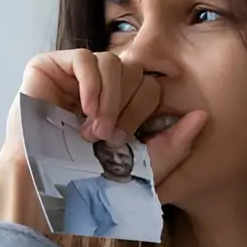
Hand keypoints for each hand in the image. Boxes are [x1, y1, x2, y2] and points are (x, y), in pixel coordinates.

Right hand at [0, 49, 206, 230]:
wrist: (44, 189)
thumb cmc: (86, 182)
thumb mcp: (142, 168)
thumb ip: (174, 144)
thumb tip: (203, 116)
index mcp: (120, 104)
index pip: (150, 86)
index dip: (143, 112)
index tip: (123, 143)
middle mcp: (98, 86)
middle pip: (135, 70)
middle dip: (127, 107)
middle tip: (107, 138)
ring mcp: (72, 75)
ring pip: (113, 61)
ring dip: (110, 99)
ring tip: (94, 131)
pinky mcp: (47, 67)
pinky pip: (85, 58)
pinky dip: (91, 84)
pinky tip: (84, 110)